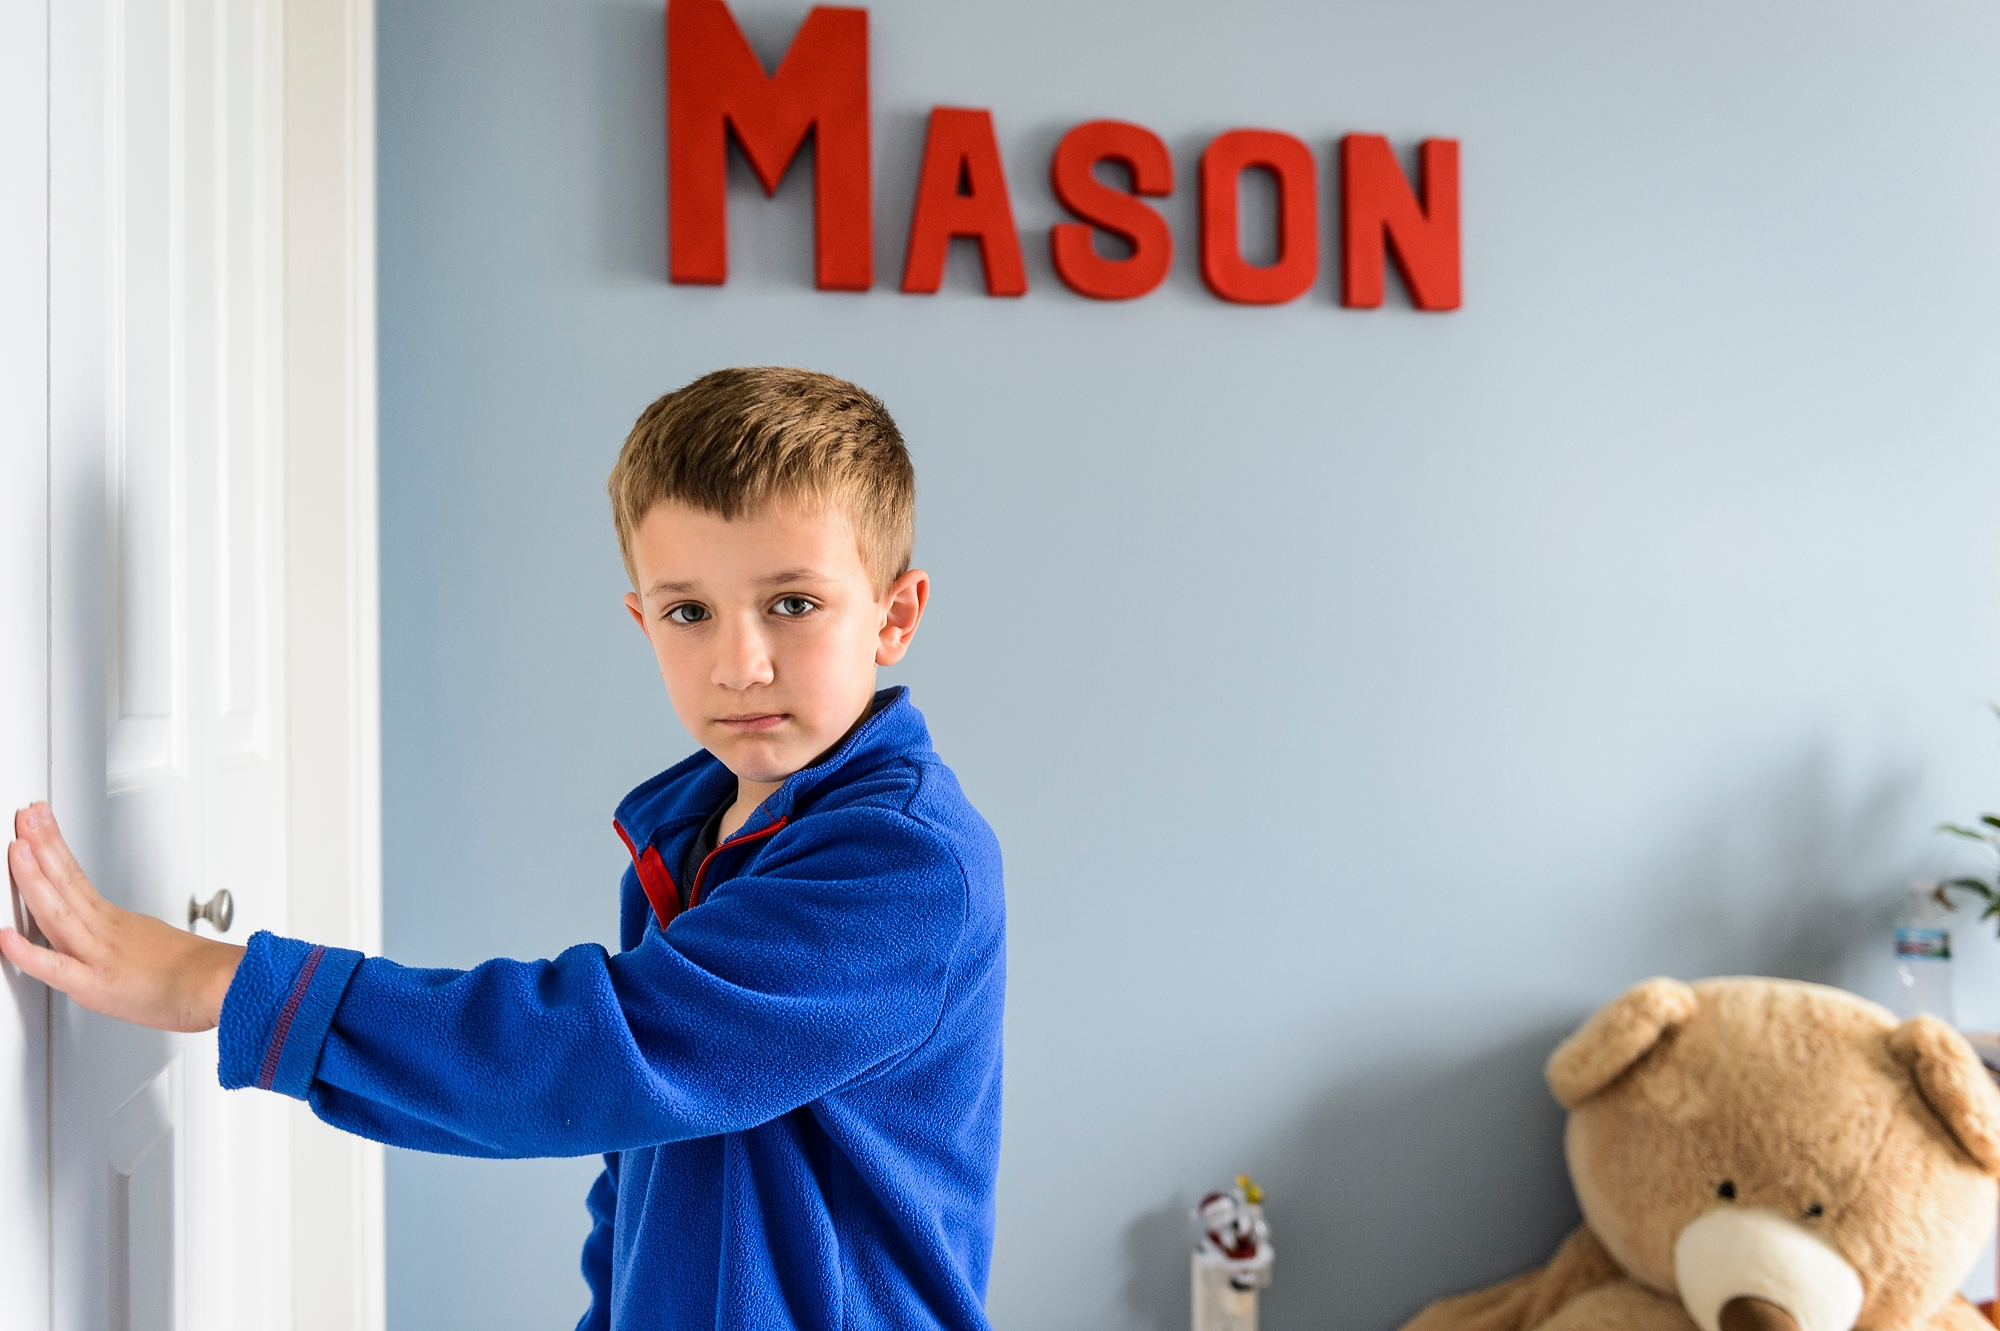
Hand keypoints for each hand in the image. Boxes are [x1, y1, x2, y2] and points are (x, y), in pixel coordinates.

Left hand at [0, 802, 242, 1031]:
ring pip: (58, 911)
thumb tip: (119, 943)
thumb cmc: (197, 975)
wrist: (223, 987)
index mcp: (115, 922)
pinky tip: (6, 939)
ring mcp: (98, 954)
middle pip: (67, 881)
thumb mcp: (158, 946)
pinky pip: (56, 968)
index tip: (40, 821)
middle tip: (27, 814)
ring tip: (19, 846)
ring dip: (35, 877)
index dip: (54, 847)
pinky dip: (28, 953)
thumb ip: (128, 942)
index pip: (76, 876)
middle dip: (42, 844)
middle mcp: (104, 931)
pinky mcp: (95, 985)